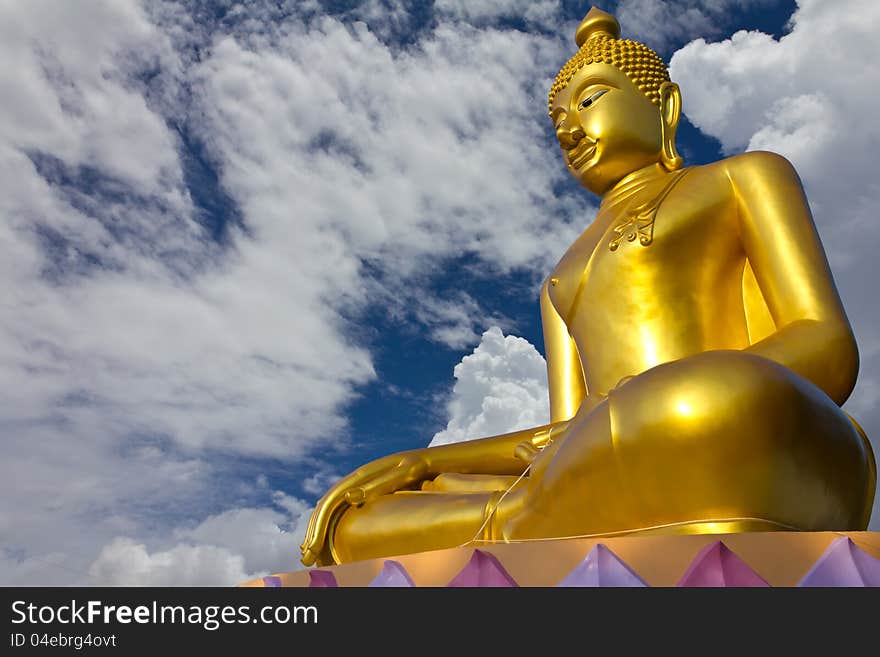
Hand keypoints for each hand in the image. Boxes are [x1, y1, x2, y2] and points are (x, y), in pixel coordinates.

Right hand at [300, 450, 429, 566]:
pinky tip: (327, 539)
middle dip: (313, 533)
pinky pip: (342, 510)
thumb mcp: (402, 474)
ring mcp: (359, 486)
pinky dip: (331, 525)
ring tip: (309, 554)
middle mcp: (354, 481)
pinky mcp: (366, 492)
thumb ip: (378, 484)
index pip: (330, 503)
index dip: (318, 527)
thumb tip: (349, 497)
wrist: (428, 460)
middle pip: (326, 508)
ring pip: (331, 510)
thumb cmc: (418, 467)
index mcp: (359, 477)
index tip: (312, 549)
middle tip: (305, 559)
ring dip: (318, 531)